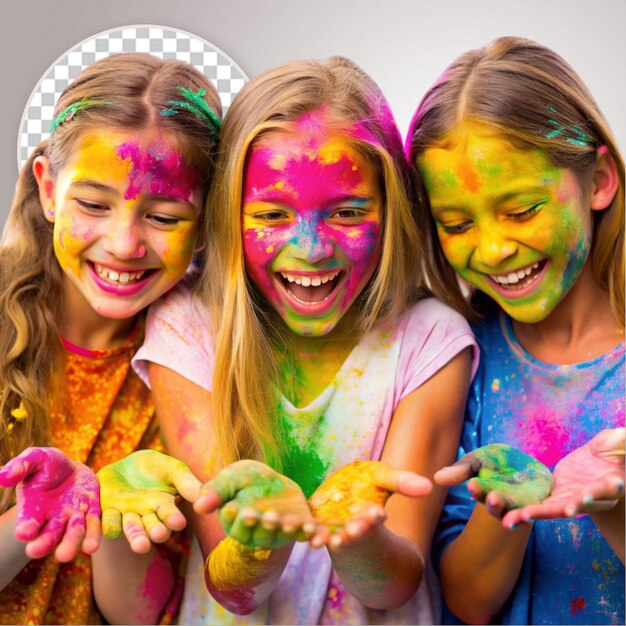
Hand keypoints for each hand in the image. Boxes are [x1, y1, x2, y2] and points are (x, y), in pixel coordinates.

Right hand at [0, 447, 100, 561]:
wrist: (72, 468)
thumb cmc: (47, 465)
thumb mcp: (35, 459)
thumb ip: (21, 466)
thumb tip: (1, 476)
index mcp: (32, 511)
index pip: (27, 525)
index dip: (25, 528)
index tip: (23, 532)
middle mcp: (51, 520)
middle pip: (47, 537)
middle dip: (43, 544)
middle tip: (36, 551)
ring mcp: (72, 518)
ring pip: (71, 536)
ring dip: (70, 542)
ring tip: (67, 550)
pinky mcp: (91, 513)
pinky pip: (93, 526)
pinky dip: (93, 535)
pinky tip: (92, 546)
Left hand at [97, 449, 201, 552]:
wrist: (126, 465)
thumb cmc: (156, 468)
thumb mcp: (174, 470)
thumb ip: (188, 483)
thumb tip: (209, 497)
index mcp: (164, 507)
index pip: (169, 515)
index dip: (173, 519)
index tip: (178, 522)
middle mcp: (144, 515)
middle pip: (149, 527)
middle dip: (152, 533)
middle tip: (156, 537)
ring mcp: (124, 514)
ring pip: (128, 528)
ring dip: (133, 536)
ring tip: (138, 544)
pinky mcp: (105, 510)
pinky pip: (104, 521)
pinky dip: (103, 528)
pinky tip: (105, 532)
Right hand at [194, 460, 315, 547]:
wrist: (268, 477)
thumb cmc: (243, 479)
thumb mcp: (229, 479)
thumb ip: (216, 492)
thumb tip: (197, 506)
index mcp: (238, 525)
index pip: (238, 526)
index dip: (238, 519)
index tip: (235, 509)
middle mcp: (259, 533)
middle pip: (262, 533)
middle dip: (265, 524)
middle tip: (267, 515)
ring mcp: (280, 531)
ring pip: (284, 534)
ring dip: (289, 530)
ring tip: (295, 524)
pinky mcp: (300, 525)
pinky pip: (306, 533)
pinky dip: (312, 535)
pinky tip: (318, 533)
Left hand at [308, 460, 430, 549]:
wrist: (345, 488)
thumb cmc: (369, 483)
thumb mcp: (386, 477)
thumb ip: (403, 481)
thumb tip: (430, 485)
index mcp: (371, 514)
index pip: (374, 517)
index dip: (374, 517)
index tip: (376, 515)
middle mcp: (352, 525)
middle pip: (353, 530)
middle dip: (352, 532)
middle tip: (349, 532)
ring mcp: (332, 527)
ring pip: (329, 535)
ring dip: (325, 538)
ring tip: (320, 542)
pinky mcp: (314, 523)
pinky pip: (306, 529)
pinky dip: (302, 530)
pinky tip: (298, 532)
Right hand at [435, 443, 553, 518]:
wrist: (522, 462)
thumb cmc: (493, 462)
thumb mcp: (476, 460)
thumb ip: (460, 470)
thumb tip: (437, 478)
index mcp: (487, 493)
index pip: (481, 493)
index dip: (478, 490)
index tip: (472, 485)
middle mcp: (505, 502)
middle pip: (499, 506)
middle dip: (496, 503)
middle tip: (492, 499)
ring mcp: (525, 503)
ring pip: (519, 511)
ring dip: (516, 514)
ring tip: (513, 515)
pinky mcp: (544, 499)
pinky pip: (544, 508)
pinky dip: (539, 511)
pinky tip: (536, 512)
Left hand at [502, 428, 624, 528]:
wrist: (597, 467)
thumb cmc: (611, 454)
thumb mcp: (614, 445)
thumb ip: (617, 442)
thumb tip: (621, 434)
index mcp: (609, 484)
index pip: (606, 489)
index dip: (598, 491)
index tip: (588, 493)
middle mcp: (590, 498)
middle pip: (578, 504)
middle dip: (569, 507)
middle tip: (564, 511)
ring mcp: (570, 500)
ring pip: (553, 510)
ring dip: (535, 514)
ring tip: (514, 520)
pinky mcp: (554, 498)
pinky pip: (538, 505)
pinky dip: (524, 512)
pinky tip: (507, 517)